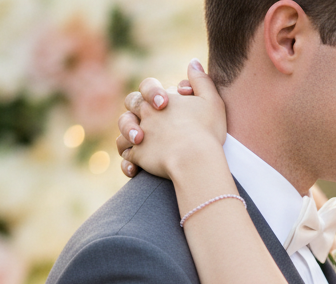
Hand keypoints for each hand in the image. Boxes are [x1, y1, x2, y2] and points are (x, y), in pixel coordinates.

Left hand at [119, 61, 223, 179]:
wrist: (195, 159)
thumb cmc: (206, 130)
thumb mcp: (212, 100)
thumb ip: (201, 80)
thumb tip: (192, 62)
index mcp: (159, 99)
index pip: (146, 87)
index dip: (153, 92)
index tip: (165, 104)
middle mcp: (145, 115)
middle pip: (130, 106)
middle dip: (139, 110)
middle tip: (155, 121)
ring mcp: (139, 137)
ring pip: (123, 132)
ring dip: (129, 137)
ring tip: (142, 144)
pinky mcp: (138, 157)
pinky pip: (127, 158)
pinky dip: (130, 163)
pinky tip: (137, 168)